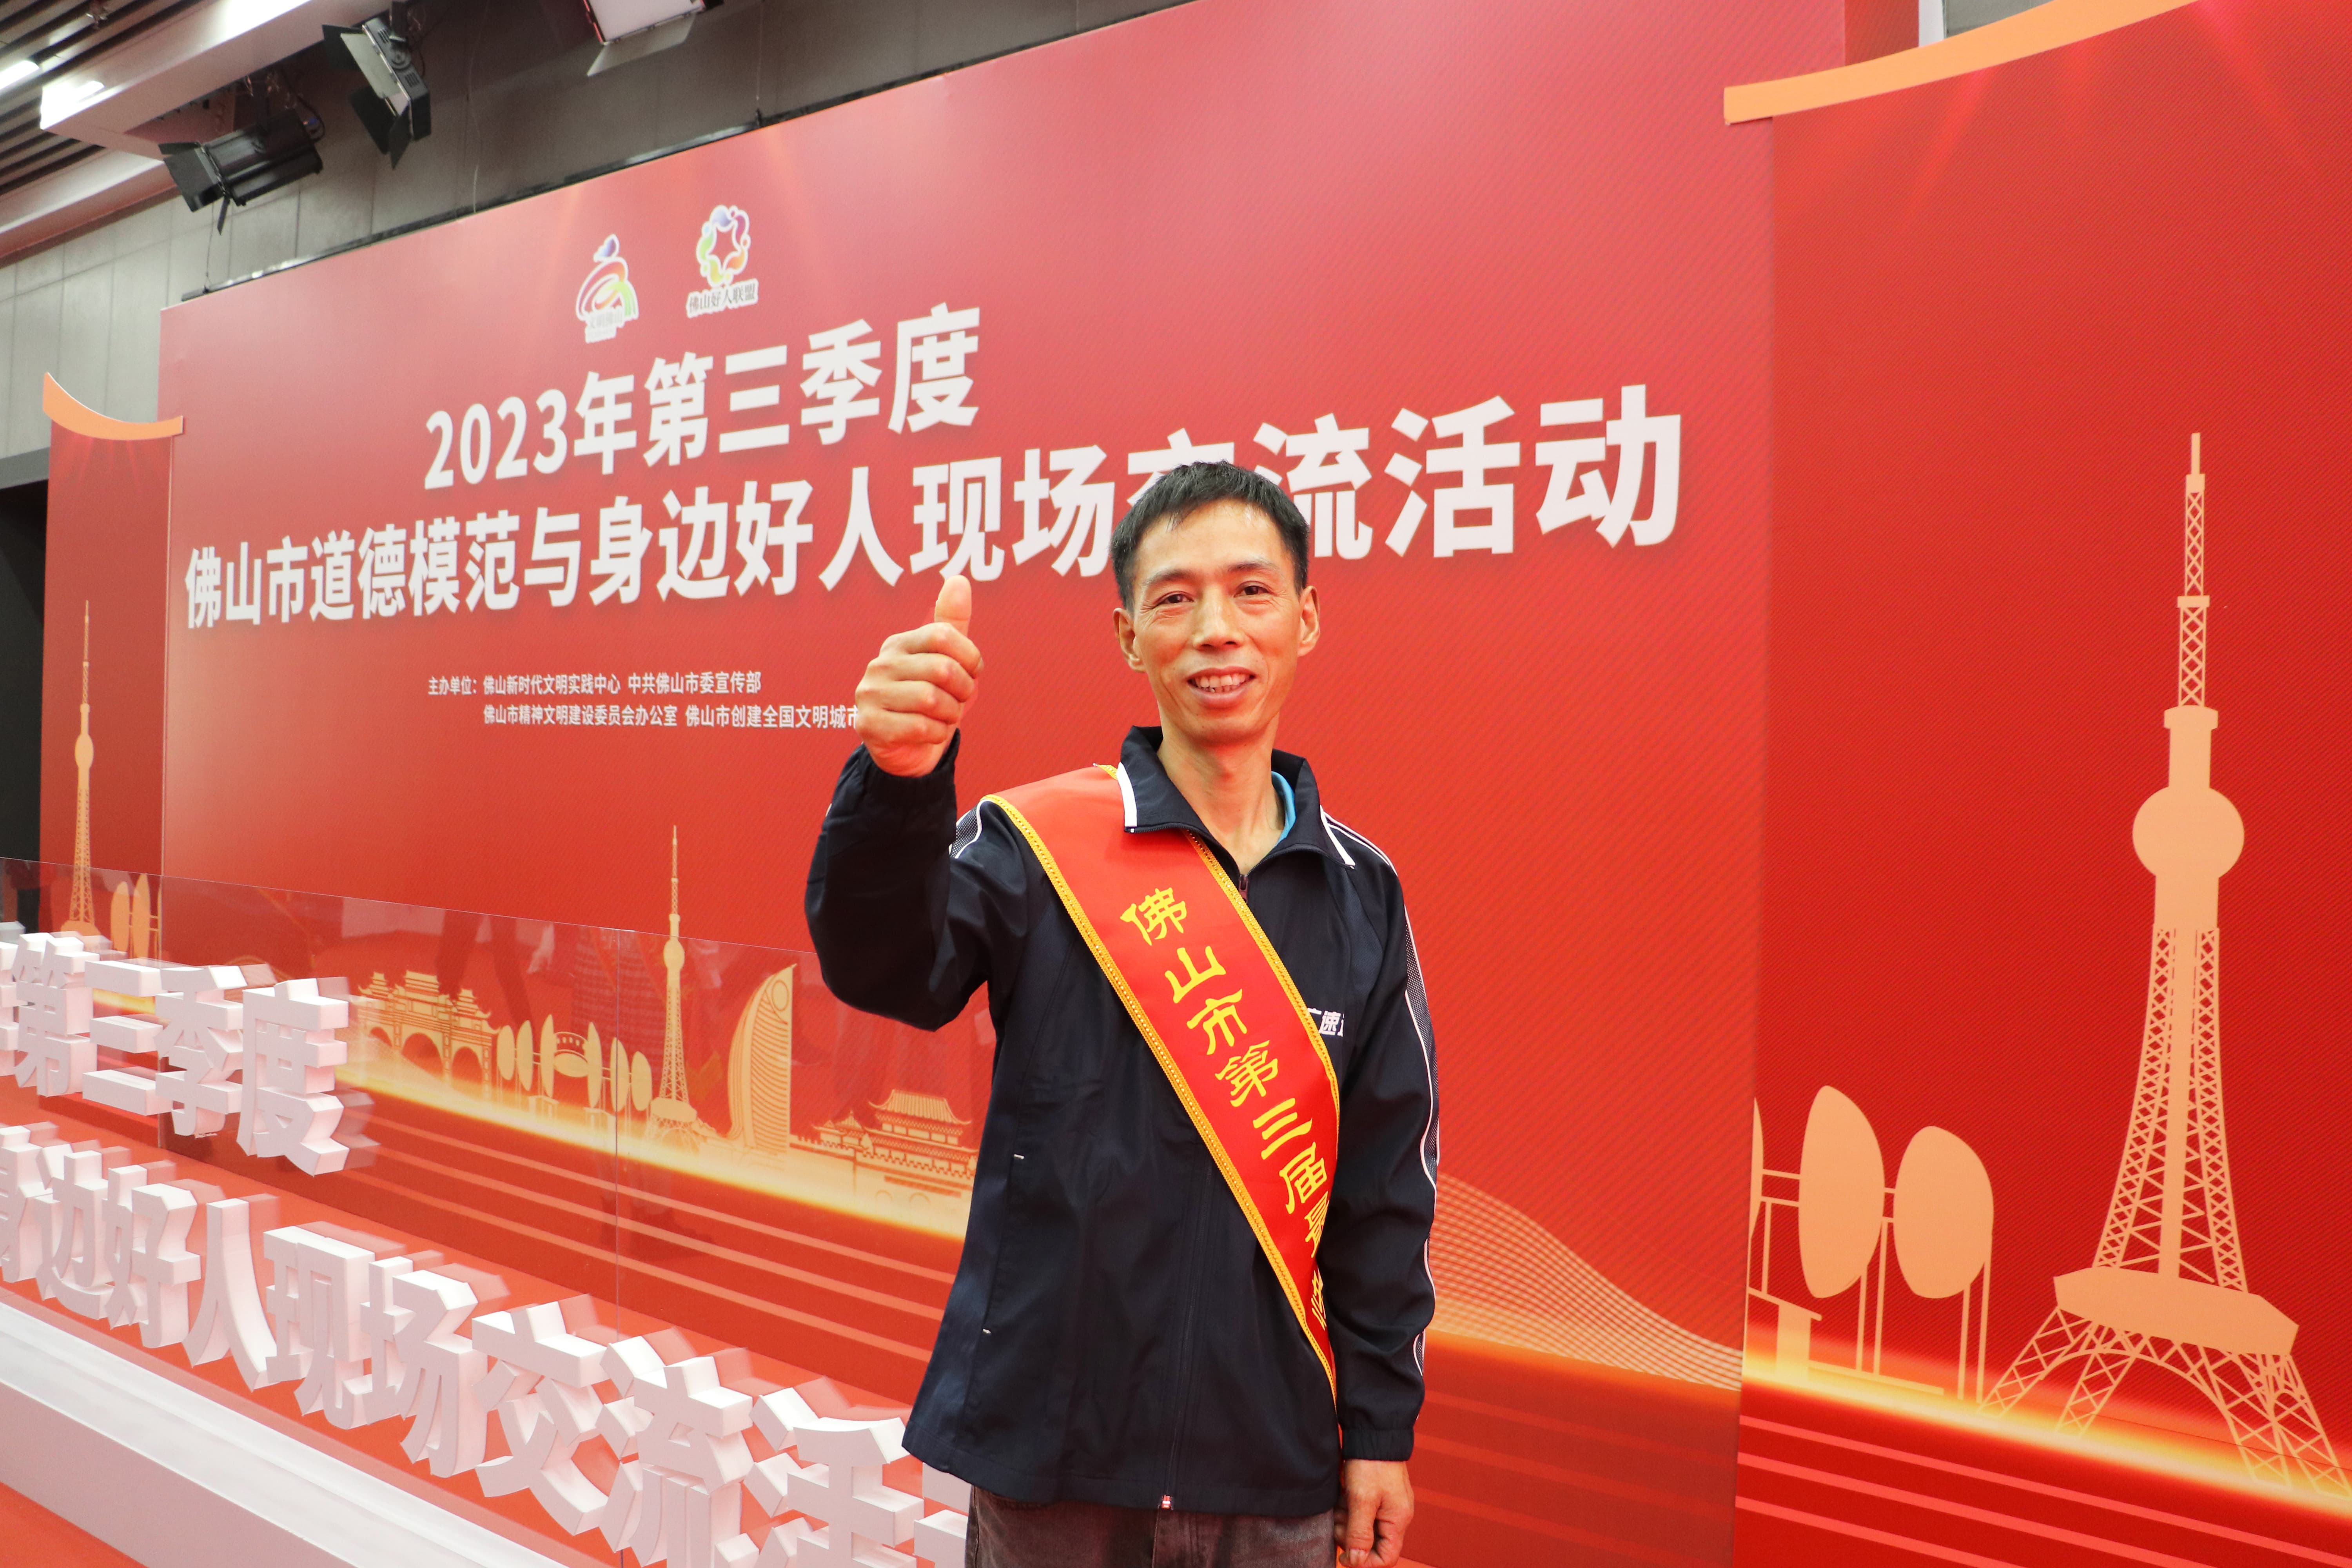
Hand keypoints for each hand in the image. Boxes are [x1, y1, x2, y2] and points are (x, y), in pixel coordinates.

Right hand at [855, 574, 982, 776]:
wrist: (908, 751)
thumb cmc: (931, 704)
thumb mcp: (946, 663)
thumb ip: (952, 624)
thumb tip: (958, 579)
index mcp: (899, 644)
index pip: (943, 635)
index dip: (970, 657)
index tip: (973, 672)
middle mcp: (880, 665)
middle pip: (941, 669)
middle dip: (963, 691)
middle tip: (960, 701)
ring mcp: (869, 694)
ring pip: (931, 700)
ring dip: (950, 715)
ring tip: (944, 718)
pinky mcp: (868, 725)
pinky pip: (918, 727)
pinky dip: (936, 734)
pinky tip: (931, 733)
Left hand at [1336, 1459, 1412, 1567]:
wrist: (1372, 1431)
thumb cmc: (1370, 1464)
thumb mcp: (1362, 1500)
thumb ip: (1359, 1533)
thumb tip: (1357, 1561)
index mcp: (1398, 1520)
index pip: (1386, 1558)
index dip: (1364, 1562)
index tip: (1344, 1553)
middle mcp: (1395, 1516)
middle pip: (1372, 1544)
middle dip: (1351, 1537)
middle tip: (1339, 1520)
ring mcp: (1387, 1505)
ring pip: (1364, 1529)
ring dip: (1348, 1522)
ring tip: (1340, 1505)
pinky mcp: (1377, 1496)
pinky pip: (1362, 1513)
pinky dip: (1349, 1510)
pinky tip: (1342, 1497)